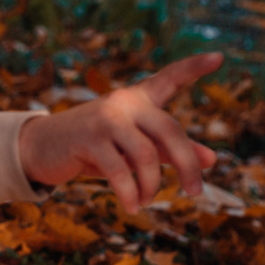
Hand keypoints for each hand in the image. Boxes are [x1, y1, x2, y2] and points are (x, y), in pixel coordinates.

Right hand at [16, 52, 221, 209]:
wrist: (44, 147)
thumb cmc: (96, 146)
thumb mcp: (136, 146)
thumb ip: (172, 150)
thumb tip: (212, 160)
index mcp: (140, 99)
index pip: (170, 77)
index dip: (194, 67)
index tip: (219, 57)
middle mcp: (126, 102)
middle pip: (170, 130)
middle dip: (188, 165)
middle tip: (195, 193)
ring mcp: (107, 118)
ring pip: (147, 156)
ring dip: (152, 186)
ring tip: (146, 202)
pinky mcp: (89, 139)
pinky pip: (119, 172)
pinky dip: (130, 194)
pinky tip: (133, 206)